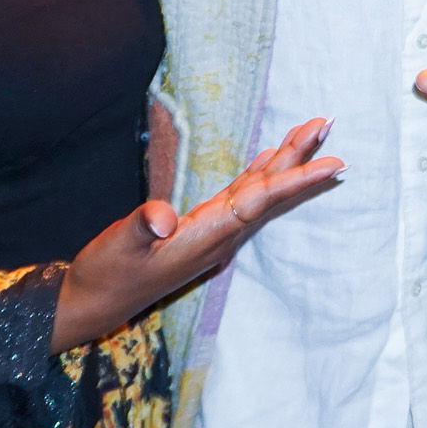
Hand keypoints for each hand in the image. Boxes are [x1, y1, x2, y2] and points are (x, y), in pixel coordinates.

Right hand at [51, 117, 341, 350]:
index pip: (261, 201)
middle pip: (270, 191)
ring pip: (260, 191)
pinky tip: (271, 160)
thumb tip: (162, 219)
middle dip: (301, 158)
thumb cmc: (105, 275)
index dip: (297, 179)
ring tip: (311, 132)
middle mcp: (219, 235)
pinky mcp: (202, 230)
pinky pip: (242, 197)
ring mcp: (213, 233)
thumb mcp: (117, 248)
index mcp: (207, 236)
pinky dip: (260, 175)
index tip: (333, 163)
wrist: (93, 304)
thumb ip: (141, 227)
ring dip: (286, 162)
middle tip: (327, 123)